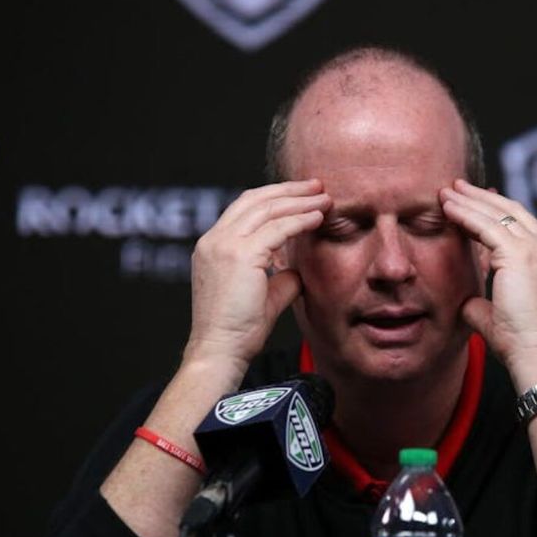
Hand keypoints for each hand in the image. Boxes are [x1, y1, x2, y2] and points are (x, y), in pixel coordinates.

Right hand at [185, 179, 330, 372]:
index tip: (301, 196)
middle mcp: (214, 240)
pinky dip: (300, 220)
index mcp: (213, 247)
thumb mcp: (261, 294)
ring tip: (324, 198)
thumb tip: (298, 267)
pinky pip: (277, 228)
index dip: (275, 198)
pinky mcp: (239, 255)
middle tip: (316, 186)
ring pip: (267, 209)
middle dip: (289, 190)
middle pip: (255, 200)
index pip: (245, 209)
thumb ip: (278, 275)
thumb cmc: (238, 330)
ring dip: (299, 201)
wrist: (220, 350)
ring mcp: (224, 245)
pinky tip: (318, 218)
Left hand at [440, 179, 536, 387]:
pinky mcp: (521, 255)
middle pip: (512, 211)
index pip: (521, 226)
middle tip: (458, 185)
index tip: (474, 203)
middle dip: (482, 197)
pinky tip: (447, 208)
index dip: (496, 212)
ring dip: (470, 200)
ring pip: (498, 214)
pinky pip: (486, 226)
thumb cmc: (520, 345)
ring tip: (447, 190)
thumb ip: (485, 303)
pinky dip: (465, 214)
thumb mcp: (499, 315)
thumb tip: (468, 301)